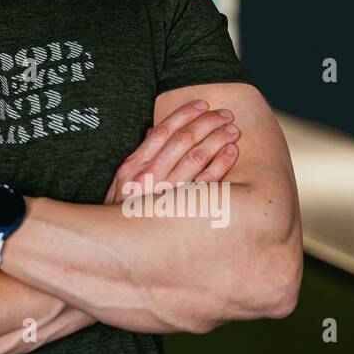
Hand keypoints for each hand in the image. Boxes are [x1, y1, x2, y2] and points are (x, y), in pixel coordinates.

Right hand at [103, 101, 239, 203]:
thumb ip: (138, 158)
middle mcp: (148, 177)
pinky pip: (206, 183)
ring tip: (232, 130)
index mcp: (132, 166)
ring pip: (197, 157)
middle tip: (225, 114)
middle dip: (207, 122)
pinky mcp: (182, 211)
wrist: (121, 249)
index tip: (202, 104)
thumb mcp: (121, 183)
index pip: (163, 130)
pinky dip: (220, 164)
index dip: (184, 114)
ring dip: (217, 139)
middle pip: (183, 139)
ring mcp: (165, 194)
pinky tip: (231, 153)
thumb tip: (151, 132)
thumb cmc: (123, 213)